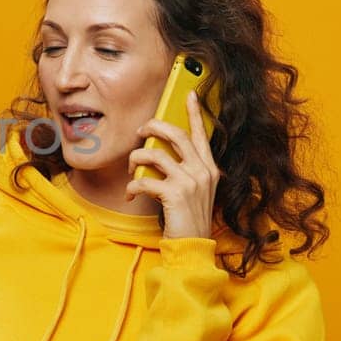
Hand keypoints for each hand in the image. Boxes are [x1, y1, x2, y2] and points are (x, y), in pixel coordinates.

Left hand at [125, 90, 220, 239]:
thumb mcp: (195, 191)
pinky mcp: (175, 194)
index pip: (202, 134)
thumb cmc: (188, 219)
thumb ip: (186, 171)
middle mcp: (203, 171)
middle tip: (139, 130)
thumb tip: (161, 153)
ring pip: (154, 154)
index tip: (188, 94)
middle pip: (175, 135)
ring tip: (131, 169)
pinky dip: (133, 186)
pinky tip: (131, 193)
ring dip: (136, 159)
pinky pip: (144, 180)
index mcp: (209, 168)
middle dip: (153, 127)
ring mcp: (190, 182)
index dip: (194, 113)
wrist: (192, 247)